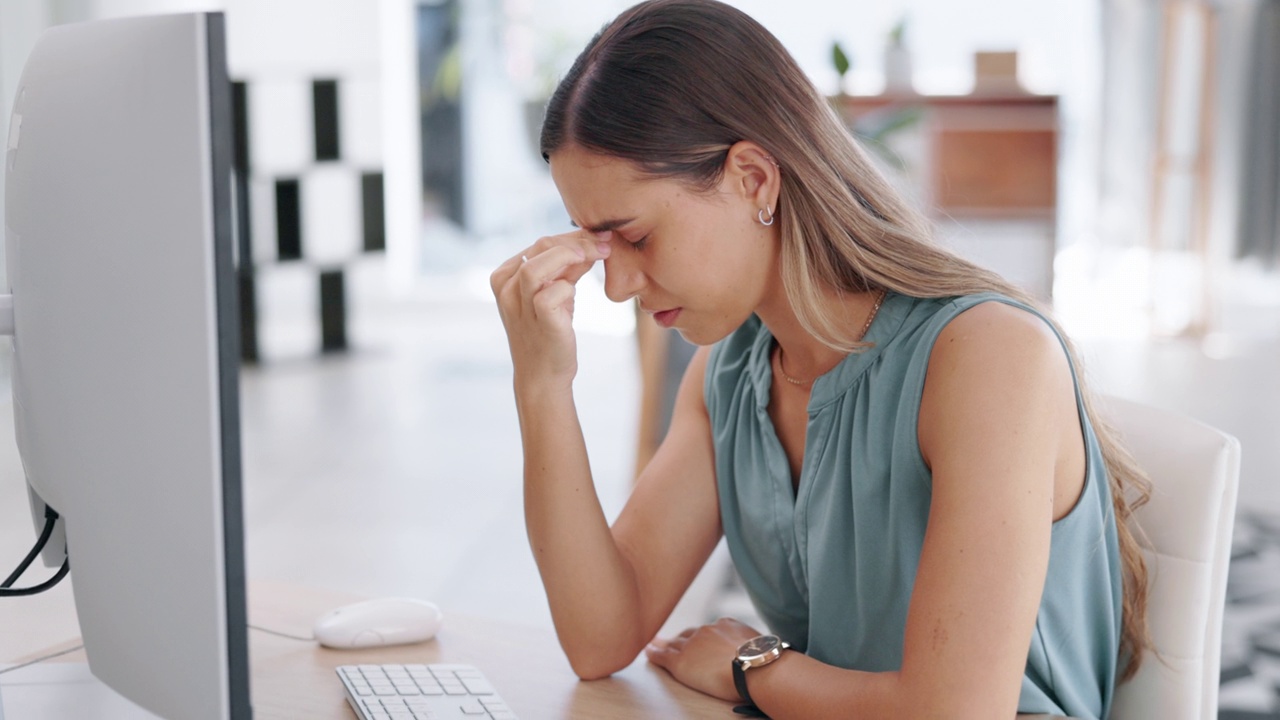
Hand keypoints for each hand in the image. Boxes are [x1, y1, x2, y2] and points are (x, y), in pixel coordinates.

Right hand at [490, 231, 610, 390]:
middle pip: (541, 247)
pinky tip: (578, 293)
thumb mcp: (557, 293)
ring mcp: (518, 305)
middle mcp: (506, 288)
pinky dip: (569, 287)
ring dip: (572, 255)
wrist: (544, 375)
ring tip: (597, 256)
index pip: (540, 243)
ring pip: (537, 265)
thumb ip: (568, 268)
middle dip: (578, 241)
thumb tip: (592, 241)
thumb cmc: (550, 333)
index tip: (599, 237)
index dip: (573, 237)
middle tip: (605, 244)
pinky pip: (553, 292)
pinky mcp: (538, 320)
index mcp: (505, 276)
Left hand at [644, 617, 761, 701]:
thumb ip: (750, 644)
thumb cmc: (764, 661)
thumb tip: (757, 651)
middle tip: (672, 640)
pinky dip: (654, 653)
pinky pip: (662, 656)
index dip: (701, 636)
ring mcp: (692, 645)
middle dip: (681, 638)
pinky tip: (648, 652)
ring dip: (664, 644)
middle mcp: (706, 630)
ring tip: (655, 644)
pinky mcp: (680, 662)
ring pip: (674, 644)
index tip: (698, 639)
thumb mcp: (760, 644)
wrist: (755, 667)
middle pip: (689, 634)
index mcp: (726, 624)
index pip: (709, 630)